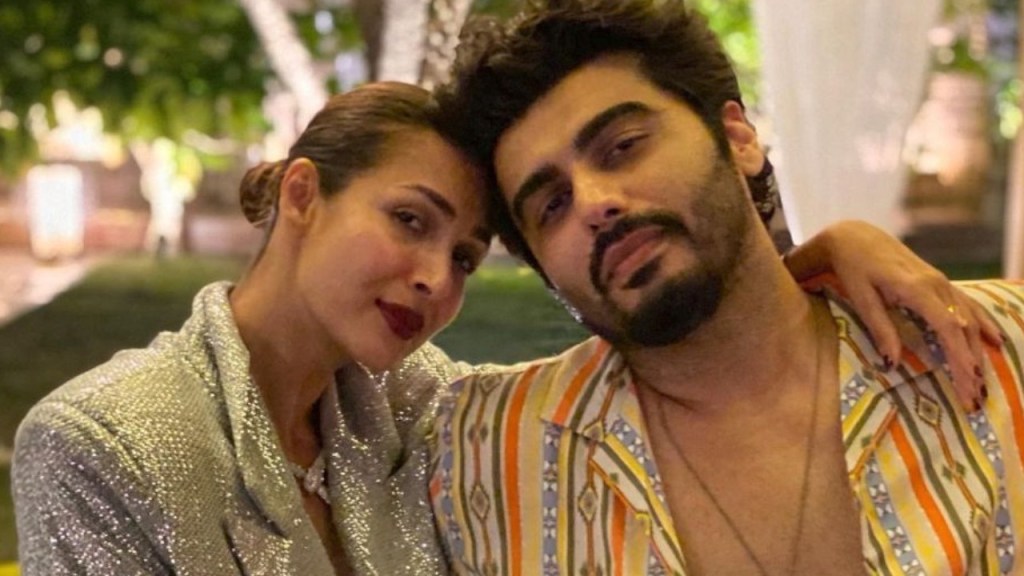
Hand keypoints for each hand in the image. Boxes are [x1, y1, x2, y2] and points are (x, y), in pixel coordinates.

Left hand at [786, 220, 1002, 409]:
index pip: (947, 328)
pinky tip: (996, 341)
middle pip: (963, 329)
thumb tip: (892, 363)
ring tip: (983, 383)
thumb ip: (879, 329)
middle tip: (975, 398)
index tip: (967, 382)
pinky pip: (968, 304)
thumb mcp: (861, 298)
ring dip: (979, 352)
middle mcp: (937, 285)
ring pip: (969, 319)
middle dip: (971, 365)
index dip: (960, 357)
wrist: (855, 237)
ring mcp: (942, 282)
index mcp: (916, 289)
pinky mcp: (941, 282)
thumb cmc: (854, 268)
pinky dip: (983, 323)